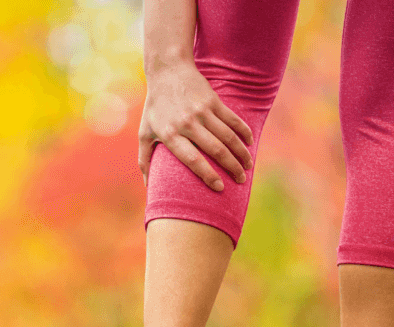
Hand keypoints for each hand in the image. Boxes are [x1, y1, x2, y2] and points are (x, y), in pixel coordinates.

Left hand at [138, 60, 253, 190]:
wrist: (167, 71)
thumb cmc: (155, 107)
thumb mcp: (144, 132)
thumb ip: (144, 160)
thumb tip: (148, 187)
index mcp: (170, 134)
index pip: (192, 160)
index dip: (208, 175)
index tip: (220, 188)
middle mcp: (187, 123)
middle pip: (216, 150)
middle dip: (231, 168)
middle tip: (241, 181)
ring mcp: (202, 111)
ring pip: (228, 137)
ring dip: (241, 153)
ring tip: (247, 166)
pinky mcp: (213, 101)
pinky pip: (233, 120)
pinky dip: (244, 132)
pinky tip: (249, 144)